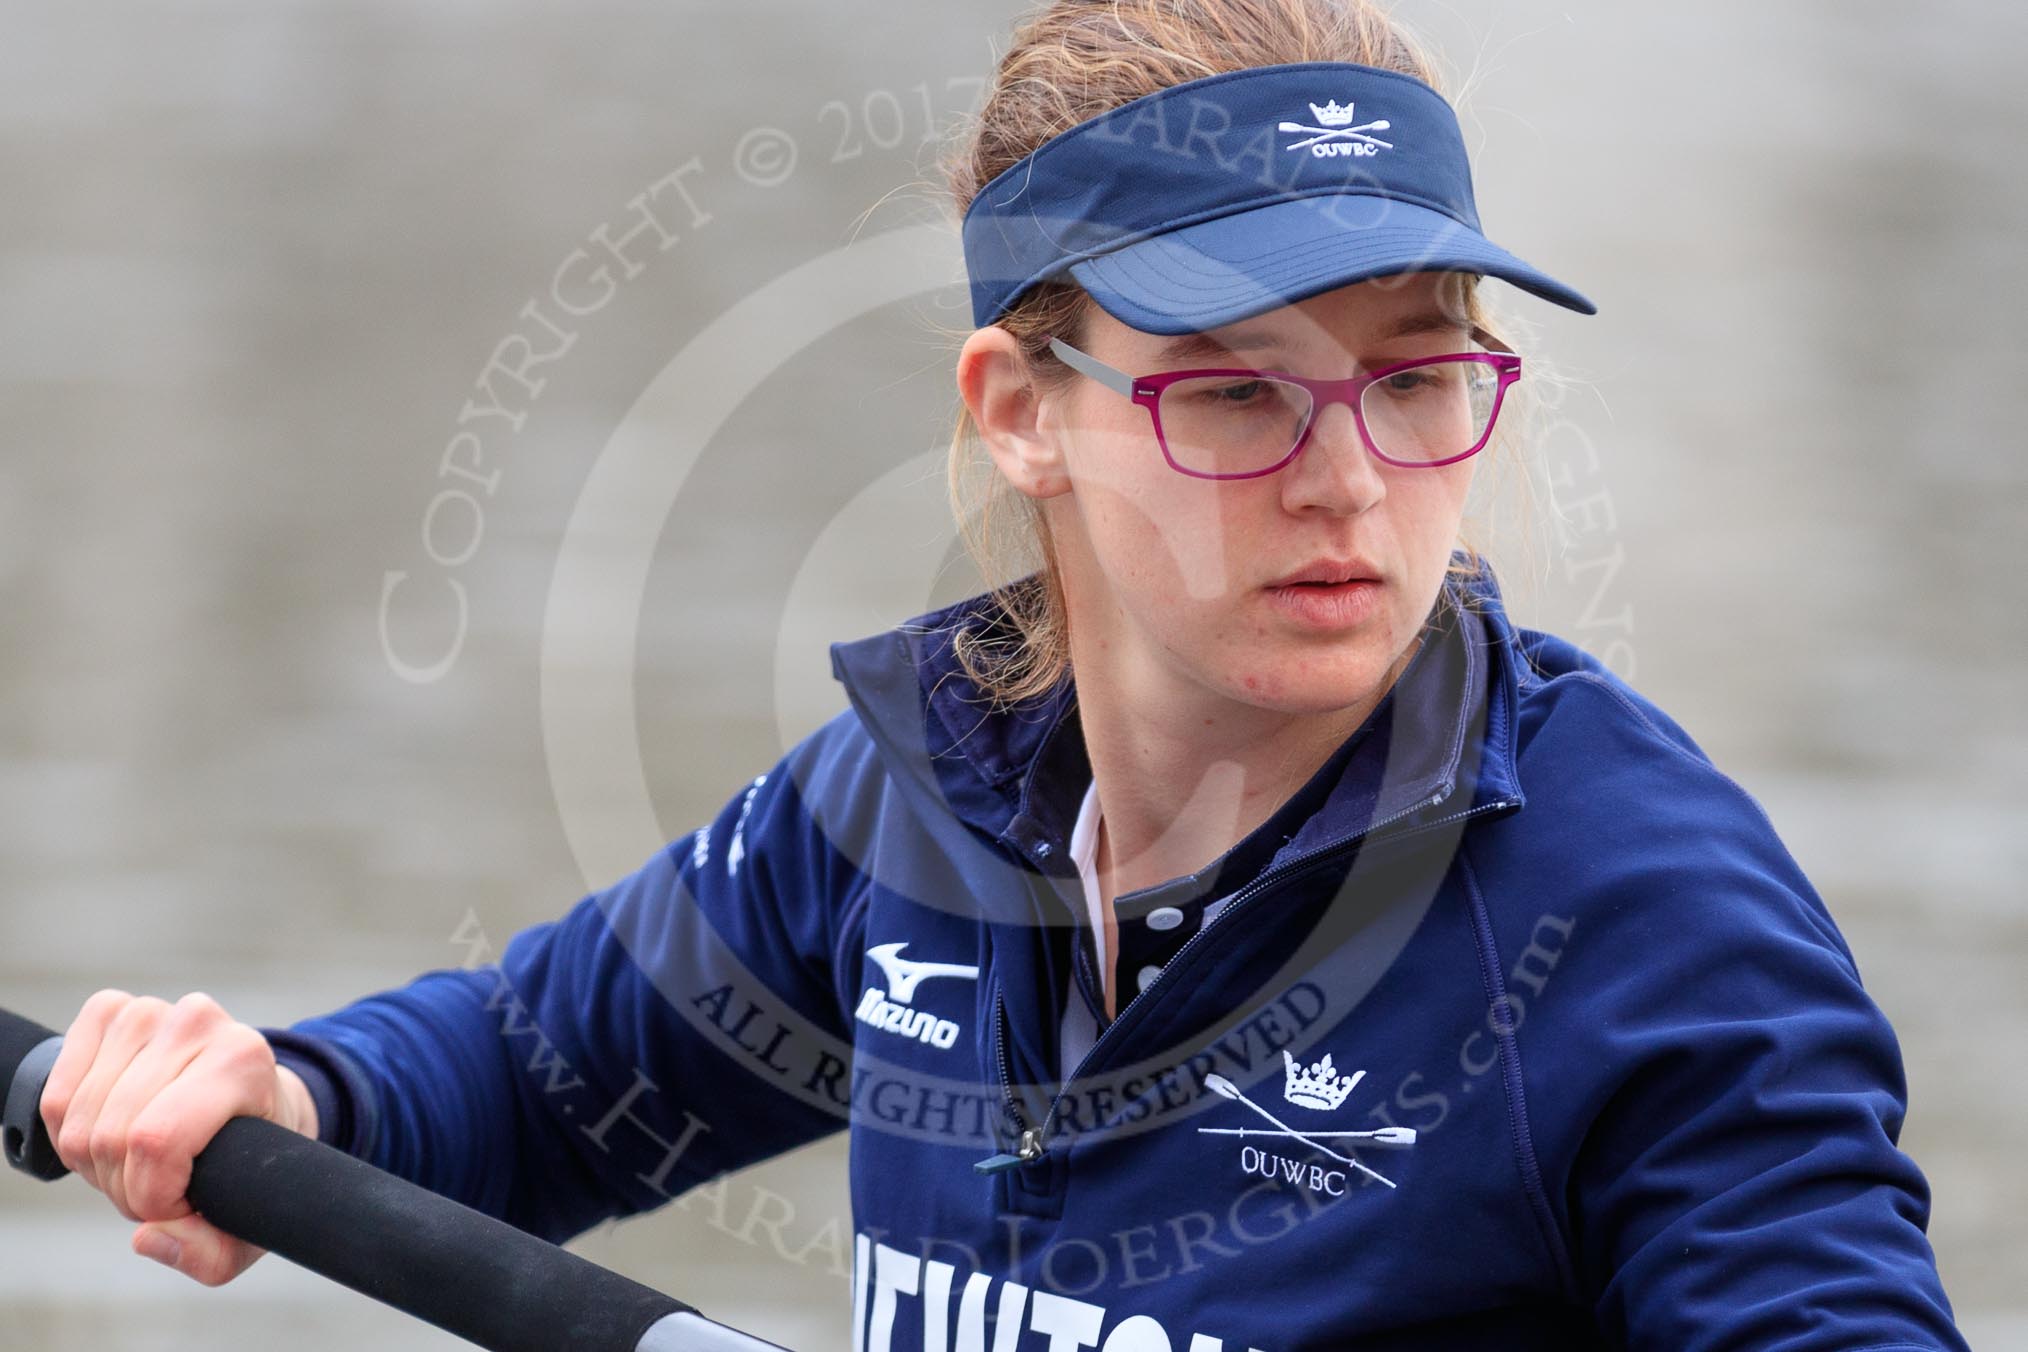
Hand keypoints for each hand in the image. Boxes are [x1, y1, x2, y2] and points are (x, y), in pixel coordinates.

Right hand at [37, 989, 320, 1285]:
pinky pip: (56, 1091)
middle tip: (158, 1186)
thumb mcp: (250, 1222)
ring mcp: (151, 1012)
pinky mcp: (110, 1012)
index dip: (150, 1196)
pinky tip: (111, 1126)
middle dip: (124, 1186)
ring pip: (77, 1118)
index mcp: (243, 1059)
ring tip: (139, 1160)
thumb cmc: (253, 1163)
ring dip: (94, 1161)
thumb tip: (148, 1237)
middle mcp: (199, 1022)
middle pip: (112, 1135)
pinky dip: (69, 1127)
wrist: (256, 1104)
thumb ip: (208, 1253)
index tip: (176, 1207)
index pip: (156, 1141)